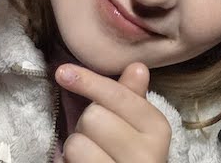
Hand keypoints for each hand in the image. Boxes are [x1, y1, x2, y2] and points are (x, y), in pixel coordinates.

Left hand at [56, 62, 170, 162]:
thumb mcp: (137, 129)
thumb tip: (138, 66)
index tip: (63, 72)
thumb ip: (132, 99)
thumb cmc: (129, 159)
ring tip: (91, 159)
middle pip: (93, 116)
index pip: (116, 95)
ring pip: (77, 143)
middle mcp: (147, 155)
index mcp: (158, 130)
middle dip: (86, 126)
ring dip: (75, 150)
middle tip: (98, 141)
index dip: (87, 81)